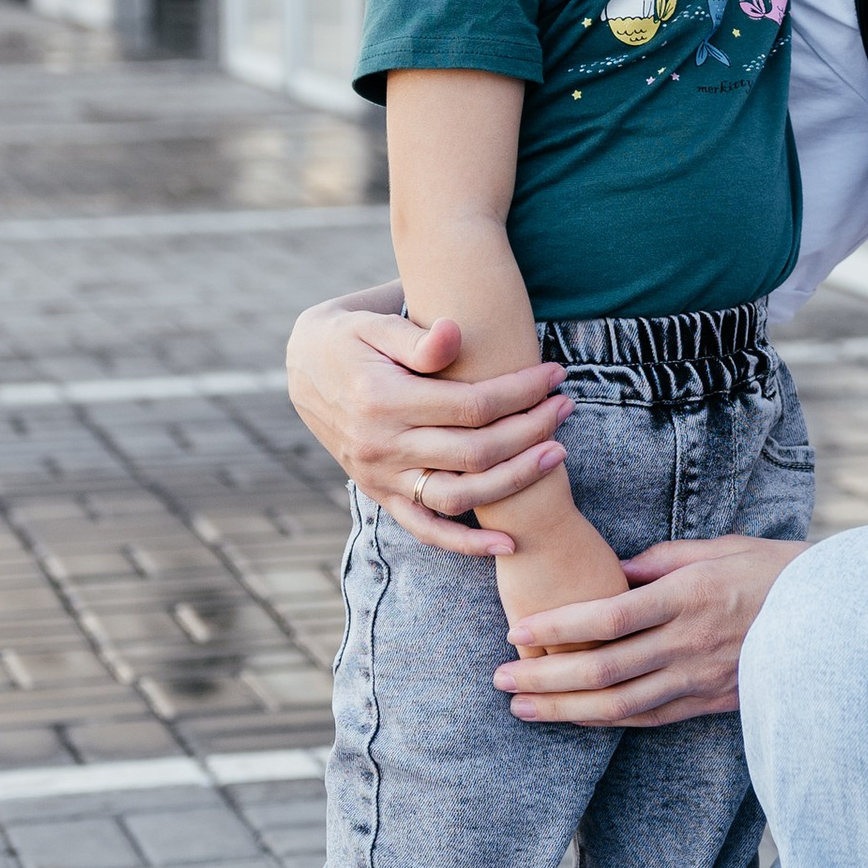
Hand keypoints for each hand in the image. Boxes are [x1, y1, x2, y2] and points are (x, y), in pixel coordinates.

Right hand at [284, 289, 567, 557]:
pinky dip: (465, 544)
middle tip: (565, 408)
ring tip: (557, 454)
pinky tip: (507, 543)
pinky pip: (425, 529)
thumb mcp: (374, 323)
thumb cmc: (349, 336)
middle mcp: (381, 446)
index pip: (472, 406)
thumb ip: (416, 338)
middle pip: (475, 452)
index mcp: (382, 400)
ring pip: (459, 496)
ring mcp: (380, 476)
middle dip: (531, 431)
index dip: (521, 392)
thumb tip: (454, 333)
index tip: (554, 375)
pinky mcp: (380, 493)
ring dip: (515, 480)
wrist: (302, 366)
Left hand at [495, 537, 807, 725]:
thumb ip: (660, 560)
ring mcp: (700, 678)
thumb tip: (612, 571)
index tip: (516, 629)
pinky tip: (576, 719)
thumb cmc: (775, 571)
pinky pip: (651, 719)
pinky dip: (608, 722)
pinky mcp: (711, 703)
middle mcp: (689, 642)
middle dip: (544, 677)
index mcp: (688, 596)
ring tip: (522, 708)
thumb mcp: (718, 549)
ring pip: (620, 704)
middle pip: (603, 669)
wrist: (837, 618)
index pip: (608, 617)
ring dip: (564, 709)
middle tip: (500, 679)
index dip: (557, 627)